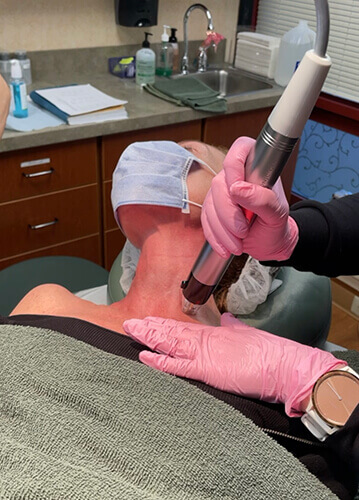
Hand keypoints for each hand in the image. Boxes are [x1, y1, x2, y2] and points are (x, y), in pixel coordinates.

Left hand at [123, 313, 344, 416]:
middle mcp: (205, 340)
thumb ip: (234, 326)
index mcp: (214, 334)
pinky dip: (160, 362)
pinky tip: (145, 356)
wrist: (282, 364)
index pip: (182, 328)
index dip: (163, 324)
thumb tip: (228, 319)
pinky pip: (177, 366)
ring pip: (170, 344)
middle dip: (149, 328)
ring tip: (132, 332)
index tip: (148, 320)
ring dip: (149, 338)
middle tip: (130, 323)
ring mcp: (204, 354)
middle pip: (171, 333)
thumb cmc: (268, 353)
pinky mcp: (206, 370)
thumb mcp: (247, 334)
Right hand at [201, 136, 298, 259]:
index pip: (240, 149)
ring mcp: (221, 193)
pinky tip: (226, 248)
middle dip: (228, 213)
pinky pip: (205, 221)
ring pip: (210, 205)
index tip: (237, 191)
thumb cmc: (275, 224)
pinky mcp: (212, 210)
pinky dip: (215, 237)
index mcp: (256, 167)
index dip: (234, 167)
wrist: (269, 243)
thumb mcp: (277, 214)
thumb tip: (238, 189)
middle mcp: (236, 176)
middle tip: (243, 230)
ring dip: (222, 230)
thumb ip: (262, 199)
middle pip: (219, 185)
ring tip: (238, 244)